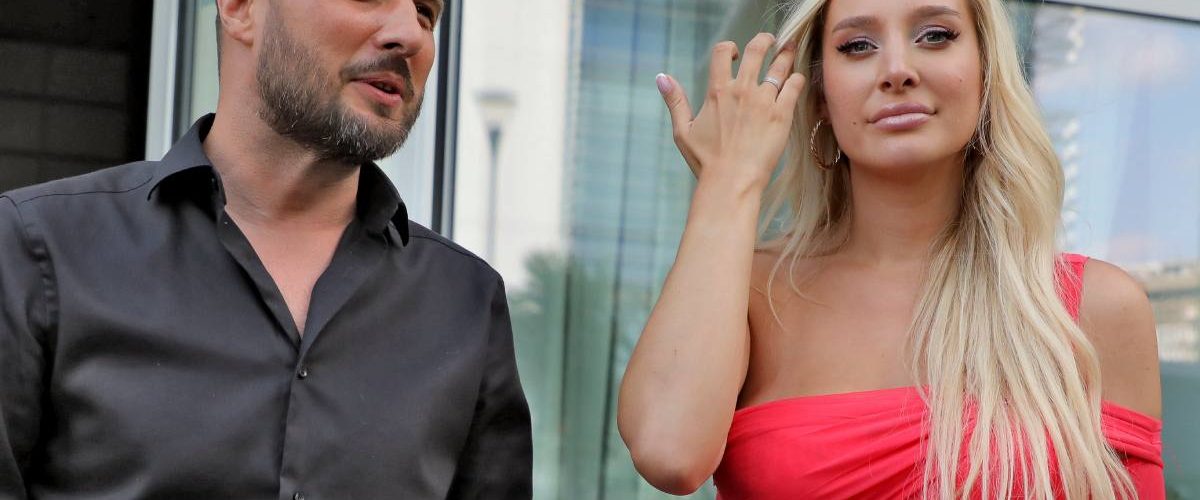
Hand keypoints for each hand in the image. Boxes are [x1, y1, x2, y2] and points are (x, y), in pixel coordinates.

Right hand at [657, 33, 803, 191]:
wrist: (731, 182)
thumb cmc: (705, 161)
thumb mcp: (683, 130)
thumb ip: (675, 101)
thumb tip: (661, 77)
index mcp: (718, 91)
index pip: (722, 51)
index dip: (729, 47)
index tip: (735, 53)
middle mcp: (742, 90)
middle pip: (757, 50)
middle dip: (765, 40)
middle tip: (771, 40)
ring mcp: (764, 101)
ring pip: (780, 65)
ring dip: (786, 54)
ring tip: (789, 50)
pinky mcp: (782, 114)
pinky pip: (795, 85)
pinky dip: (797, 78)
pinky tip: (796, 80)